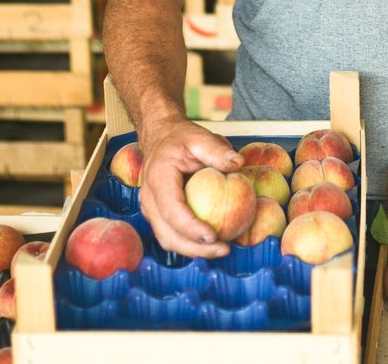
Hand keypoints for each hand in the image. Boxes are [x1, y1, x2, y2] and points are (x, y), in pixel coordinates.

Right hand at [136, 117, 242, 257]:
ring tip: (221, 249)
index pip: (171, 210)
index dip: (190, 227)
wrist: (160, 138)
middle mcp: (149, 198)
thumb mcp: (199, 137)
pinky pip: (172, 235)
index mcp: (158, 178)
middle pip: (168, 234)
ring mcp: (151, 210)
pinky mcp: (158, 216)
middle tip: (224, 249)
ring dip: (193, 251)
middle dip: (195, 248)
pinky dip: (190, 244)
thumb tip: (238, 163)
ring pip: (168, 240)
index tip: (213, 236)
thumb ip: (217, 150)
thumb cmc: (180, 138)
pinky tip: (213, 243)